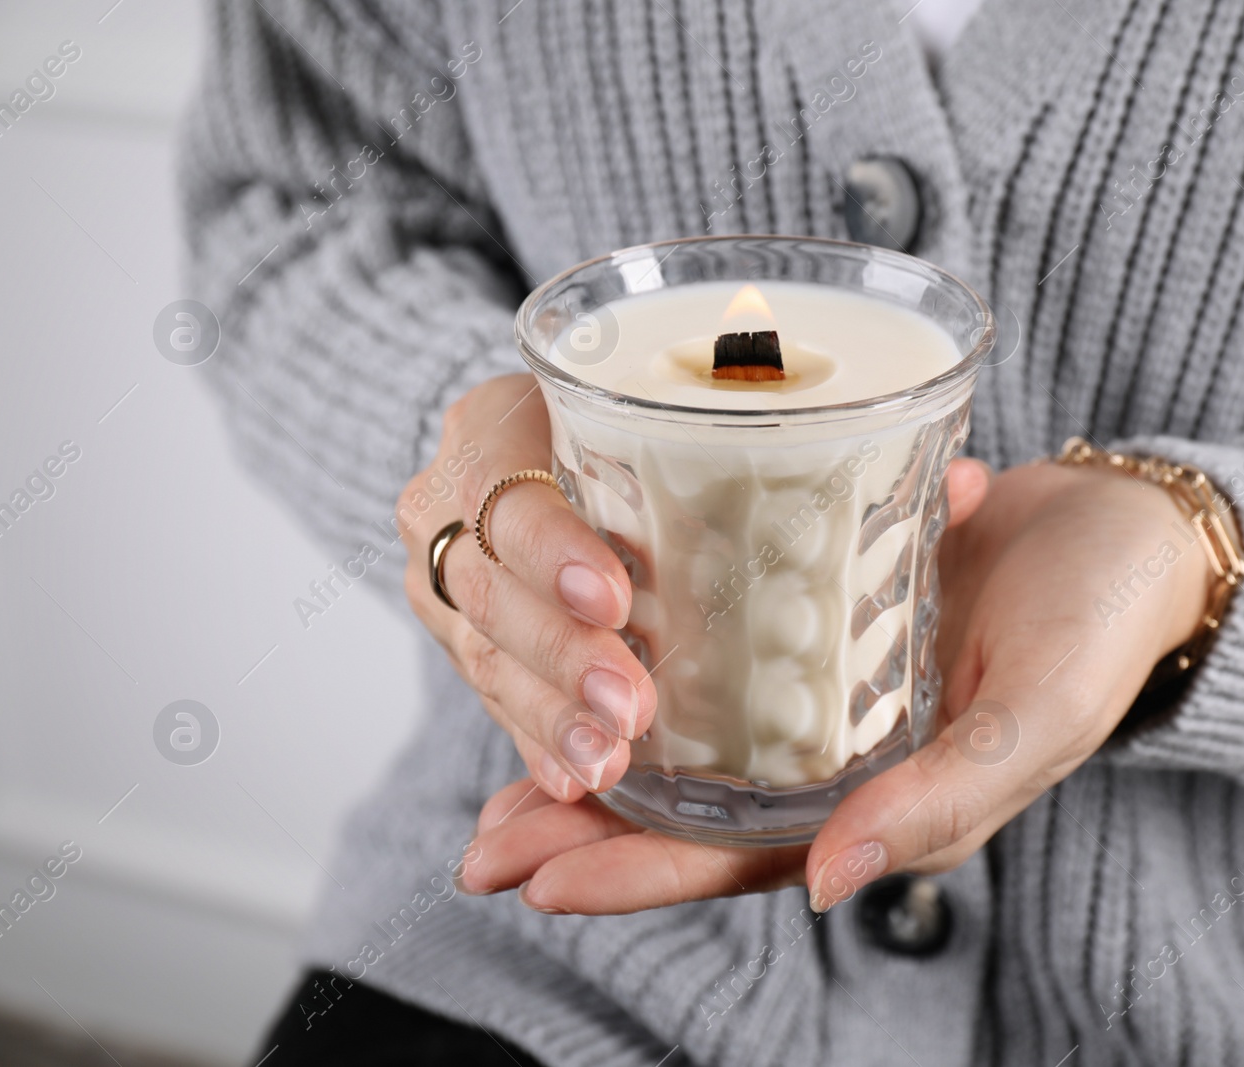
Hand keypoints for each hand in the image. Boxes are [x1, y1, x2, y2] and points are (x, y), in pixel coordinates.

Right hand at [400, 374, 653, 802]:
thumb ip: (686, 441)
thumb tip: (800, 474)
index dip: (555, 553)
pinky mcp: (461, 639)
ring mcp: (442, 580)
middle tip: (628, 704)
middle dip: (563, 656)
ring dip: (550, 715)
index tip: (614, 600)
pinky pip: (493, 697)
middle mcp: (445, 505)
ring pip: (486, 655)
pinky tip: (572, 776)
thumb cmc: (623, 421)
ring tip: (605, 759)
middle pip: (493, 589)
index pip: (506, 493)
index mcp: (489, 429)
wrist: (538, 444)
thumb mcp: (640, 407)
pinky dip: (536, 740)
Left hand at [456, 458, 1212, 913]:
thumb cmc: (1100, 624)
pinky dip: (656, 651)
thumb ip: (942, 799)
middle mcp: (839, 758)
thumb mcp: (1033, 716)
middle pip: (691, 810)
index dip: (635, 874)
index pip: (738, 855)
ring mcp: (824, 687)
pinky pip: (724, 643)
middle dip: (585, 826)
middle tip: (481, 839)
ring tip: (502, 757)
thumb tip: (828, 885)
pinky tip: (589, 639)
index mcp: (884, 805)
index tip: (534, 874)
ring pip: (695, 737)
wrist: (1133, 527)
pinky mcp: (821, 613)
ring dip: (603, 747)